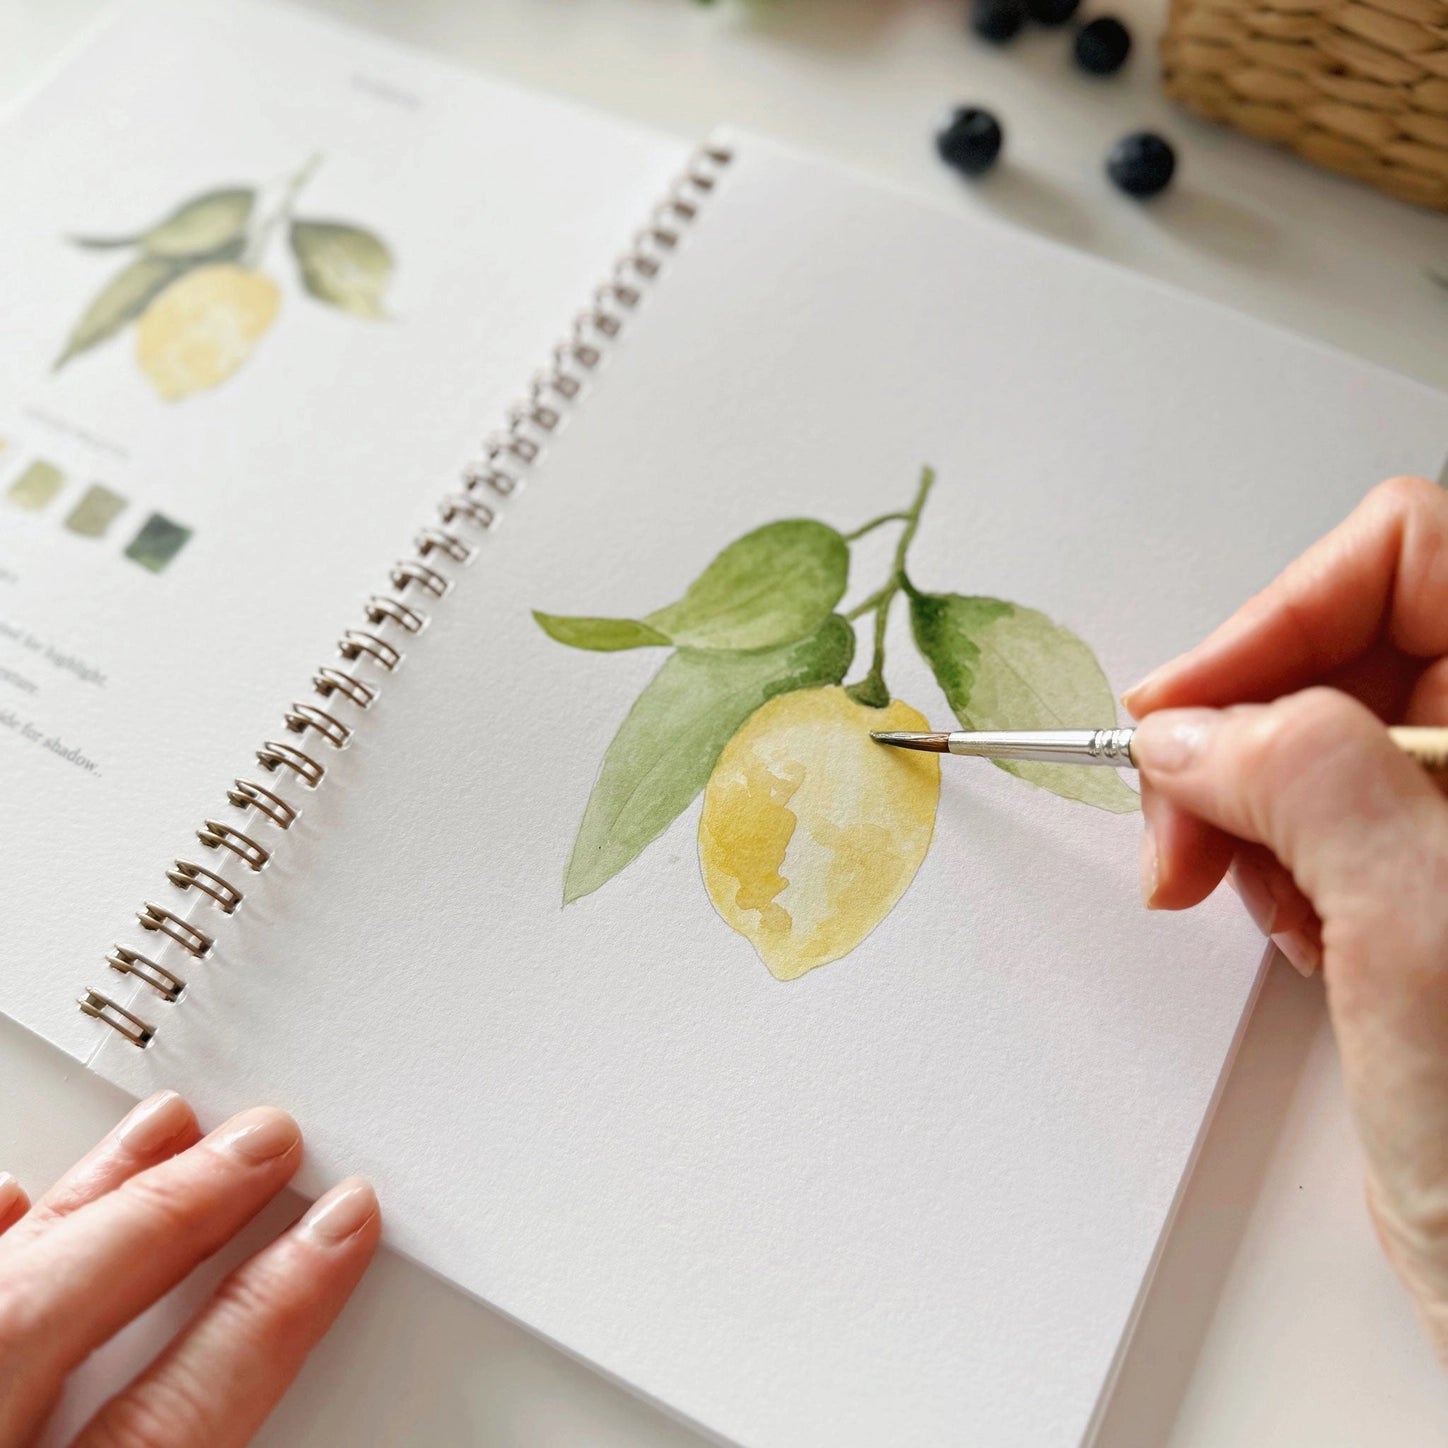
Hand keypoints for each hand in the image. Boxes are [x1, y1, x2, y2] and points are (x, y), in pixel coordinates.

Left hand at [0, 1094, 378, 1445]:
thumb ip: (211, 1437)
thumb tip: (303, 1410)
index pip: (165, 1421)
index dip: (264, 1317)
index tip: (338, 1234)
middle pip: (56, 1316)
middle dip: (174, 1213)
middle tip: (268, 1144)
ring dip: (86, 1200)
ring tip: (168, 1127)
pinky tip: (16, 1194)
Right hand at [1122, 475, 1447, 1360]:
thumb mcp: (1421, 923)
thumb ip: (1301, 778)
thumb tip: (1188, 727)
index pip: (1415, 553)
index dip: (1283, 614)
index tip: (1184, 710)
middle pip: (1349, 644)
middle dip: (1242, 731)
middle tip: (1181, 829)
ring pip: (1315, 734)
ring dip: (1248, 809)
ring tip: (1255, 900)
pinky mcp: (1430, 878)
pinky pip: (1317, 817)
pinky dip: (1274, 862)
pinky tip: (1297, 930)